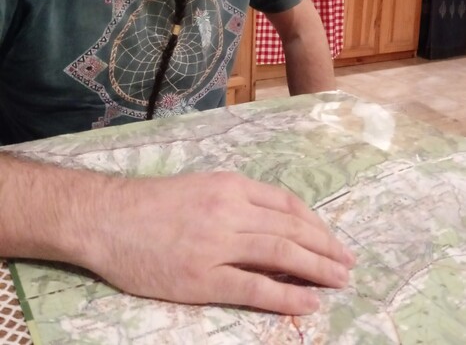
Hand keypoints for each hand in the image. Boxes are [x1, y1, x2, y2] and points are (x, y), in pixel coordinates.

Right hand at [85, 171, 354, 314]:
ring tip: (340, 280)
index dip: (316, 224)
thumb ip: (237, 201)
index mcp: (231, 186)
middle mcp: (230, 211)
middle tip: (349, 264)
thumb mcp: (200, 187)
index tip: (332, 240)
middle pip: (291, 230)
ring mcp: (217, 244)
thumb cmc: (152, 203)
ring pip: (281, 255)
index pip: (287, 205)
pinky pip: (253, 287)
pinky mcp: (201, 278)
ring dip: (317, 268)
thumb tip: (275, 222)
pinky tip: (308, 301)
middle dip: (326, 247)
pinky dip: (285, 295)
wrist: (108, 218)